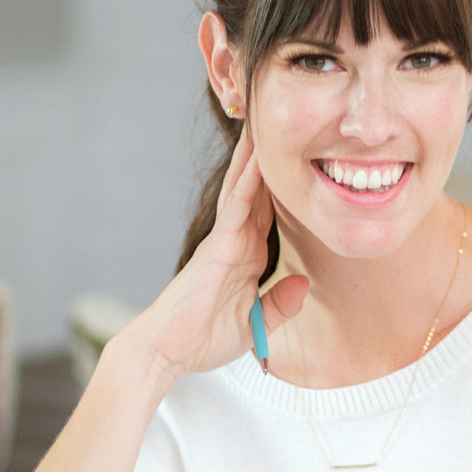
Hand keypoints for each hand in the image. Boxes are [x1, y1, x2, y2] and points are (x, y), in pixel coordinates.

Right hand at [122, 124, 308, 377]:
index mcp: (247, 258)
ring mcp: (226, 241)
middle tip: (282, 122)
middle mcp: (237, 242)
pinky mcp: (217, 247)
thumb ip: (279, 305)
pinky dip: (247, 184)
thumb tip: (304, 283)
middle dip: (268, 160)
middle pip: (258, 192)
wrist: (166, 349)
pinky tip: (258, 160)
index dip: (284, 186)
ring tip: (265, 123)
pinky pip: (236, 209)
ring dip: (256, 158)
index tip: (300, 158)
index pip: (270, 214)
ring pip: (245, 190)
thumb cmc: (202, 338)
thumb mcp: (254, 325)